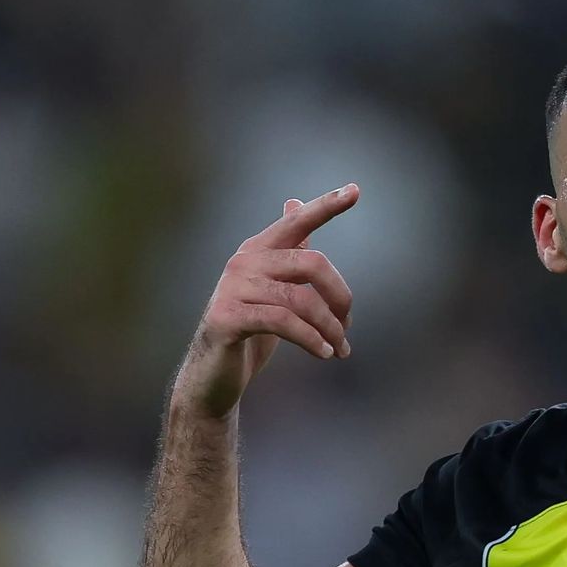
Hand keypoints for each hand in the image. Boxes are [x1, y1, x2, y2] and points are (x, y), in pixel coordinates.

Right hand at [177, 183, 358, 417]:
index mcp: (258, 250)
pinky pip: (283, 322)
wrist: (211, 375)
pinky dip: (311, 339)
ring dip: (329, 328)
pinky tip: (324, 353)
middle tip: (348, 326)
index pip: (296, 221)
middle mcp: (243, 261)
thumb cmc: (248, 331)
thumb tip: (295, 201)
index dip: (326, 205)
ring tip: (340, 348)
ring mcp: (232, 288)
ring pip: (301, 299)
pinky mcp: (226, 317)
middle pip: (312, 262)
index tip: (355, 190)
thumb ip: (287, 252)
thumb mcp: (272, 288)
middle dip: (340, 296)